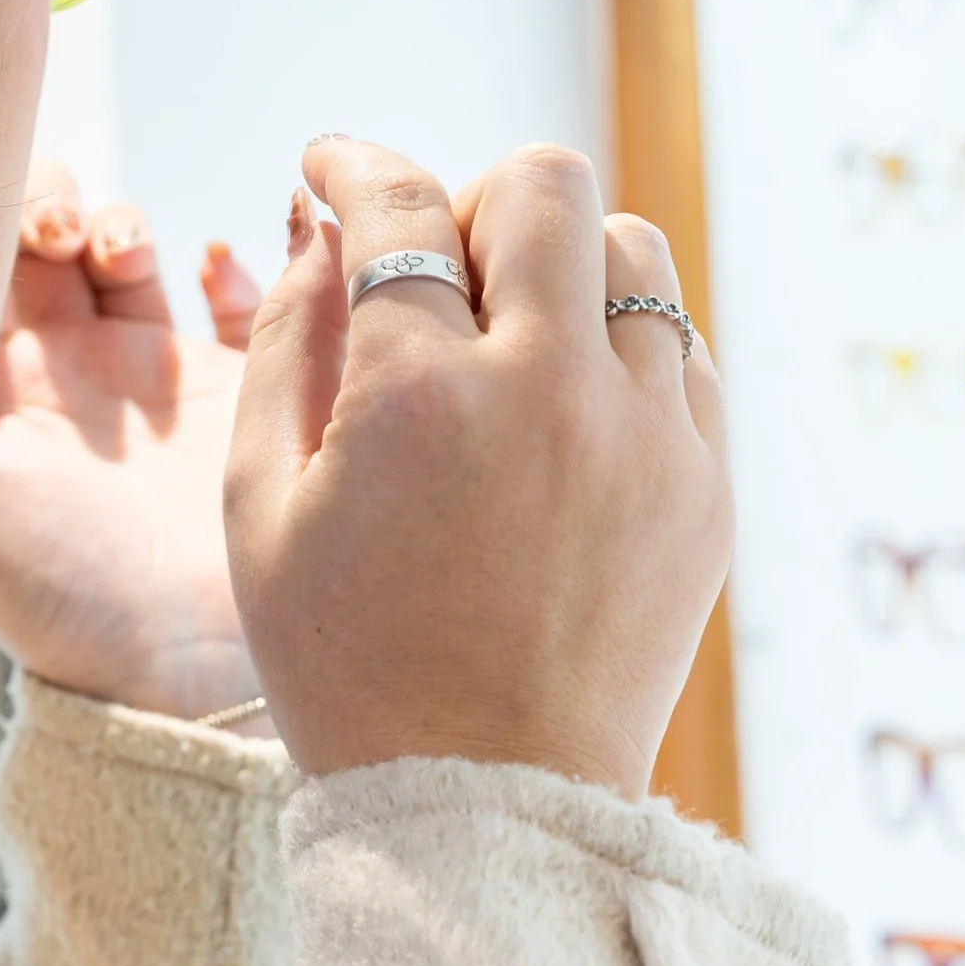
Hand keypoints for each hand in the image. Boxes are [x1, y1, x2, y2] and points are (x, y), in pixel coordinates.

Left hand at [0, 164, 271, 727]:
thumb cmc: (60, 592)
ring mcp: (149, 376)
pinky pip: (233, 300)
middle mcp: (66, 377)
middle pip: (45, 246)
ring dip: (122, 225)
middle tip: (60, 232)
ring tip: (121, 250)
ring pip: (126, 255)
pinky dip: (228, 267)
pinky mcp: (231, 386)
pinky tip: (213, 262)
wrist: (182, 667)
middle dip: (49, 208)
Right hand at [224, 138, 730, 797]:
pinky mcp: (705, 483)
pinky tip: (563, 411)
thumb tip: (326, 231)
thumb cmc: (349, 663)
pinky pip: (678, 347)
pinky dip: (617, 346)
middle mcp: (553, 393)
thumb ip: (285, 343)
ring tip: (507, 342)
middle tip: (433, 268)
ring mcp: (649, 436)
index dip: (353, 162)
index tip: (331, 167)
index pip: (398, 204)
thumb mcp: (259, 507)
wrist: (488, 803)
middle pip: (545, 182)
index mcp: (422, 397)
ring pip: (631, 248)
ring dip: (559, 266)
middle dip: (471, 197)